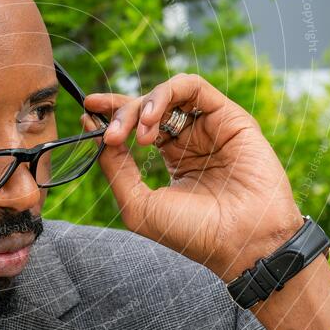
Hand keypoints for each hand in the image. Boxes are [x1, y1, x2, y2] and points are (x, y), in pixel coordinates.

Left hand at [83, 73, 304, 281]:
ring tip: (137, 135)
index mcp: (172, 157)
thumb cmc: (194, 233)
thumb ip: (115, 168)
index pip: (137, 123)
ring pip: (166, 93)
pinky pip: (192, 86)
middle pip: (147, 106)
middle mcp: (191, 138)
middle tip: (108, 134)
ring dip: (142, 106)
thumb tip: (93, 131)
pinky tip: (152, 122)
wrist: (241, 243)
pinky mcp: (229, 116)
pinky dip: (164, 95)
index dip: (111, 113)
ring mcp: (210, 126)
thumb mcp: (138, 204)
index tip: (87, 109)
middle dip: (121, 114)